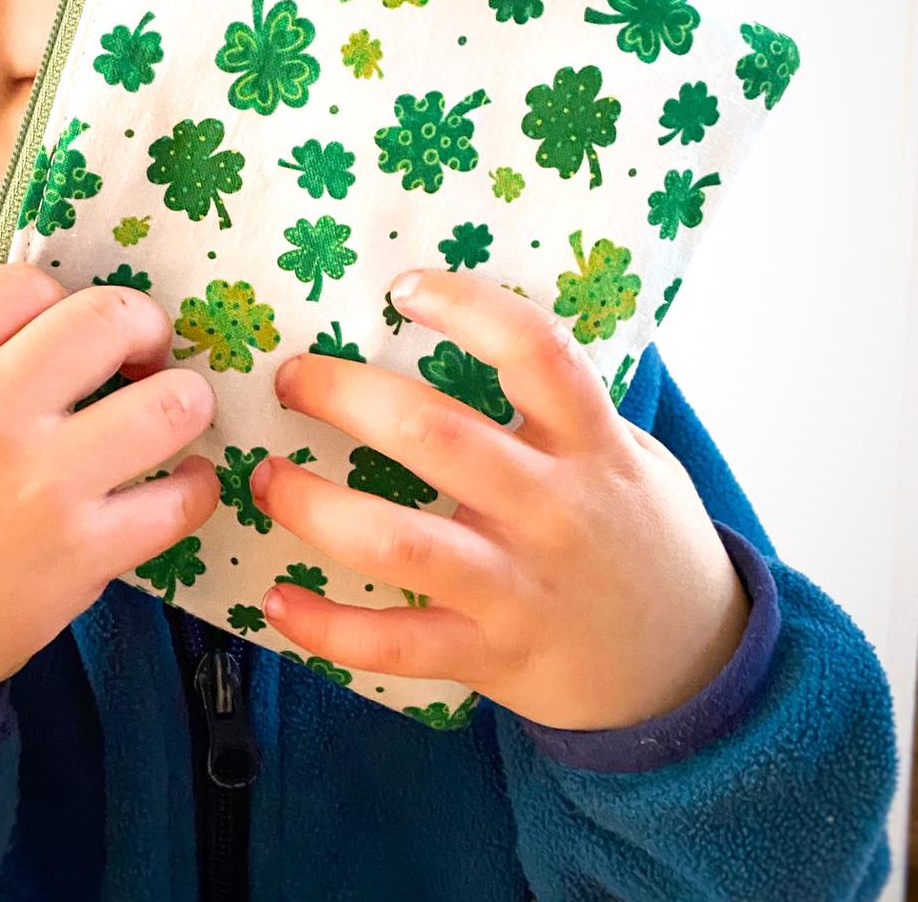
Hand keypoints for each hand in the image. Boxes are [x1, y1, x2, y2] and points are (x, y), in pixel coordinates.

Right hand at [0, 263, 220, 709]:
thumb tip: (14, 331)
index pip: (28, 282)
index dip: (58, 300)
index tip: (64, 332)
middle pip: (106, 318)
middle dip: (140, 326)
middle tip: (140, 353)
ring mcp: (43, 483)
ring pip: (168, 403)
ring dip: (185, 399)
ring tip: (172, 411)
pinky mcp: (84, 553)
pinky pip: (179, 501)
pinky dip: (197, 488)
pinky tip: (185, 483)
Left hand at [249, 267, 750, 731]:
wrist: (692, 670)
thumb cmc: (640, 536)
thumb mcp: (631, 454)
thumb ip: (564, 403)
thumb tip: (471, 323)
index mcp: (591, 444)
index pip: (537, 352)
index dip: (469, 308)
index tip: (402, 287)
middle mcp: (553, 510)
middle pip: (437, 436)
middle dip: (346, 396)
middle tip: (291, 378)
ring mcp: (519, 588)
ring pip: (400, 542)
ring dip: (314, 506)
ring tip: (265, 478)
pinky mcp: (491, 655)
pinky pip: (395, 645)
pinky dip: (327, 626)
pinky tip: (276, 600)